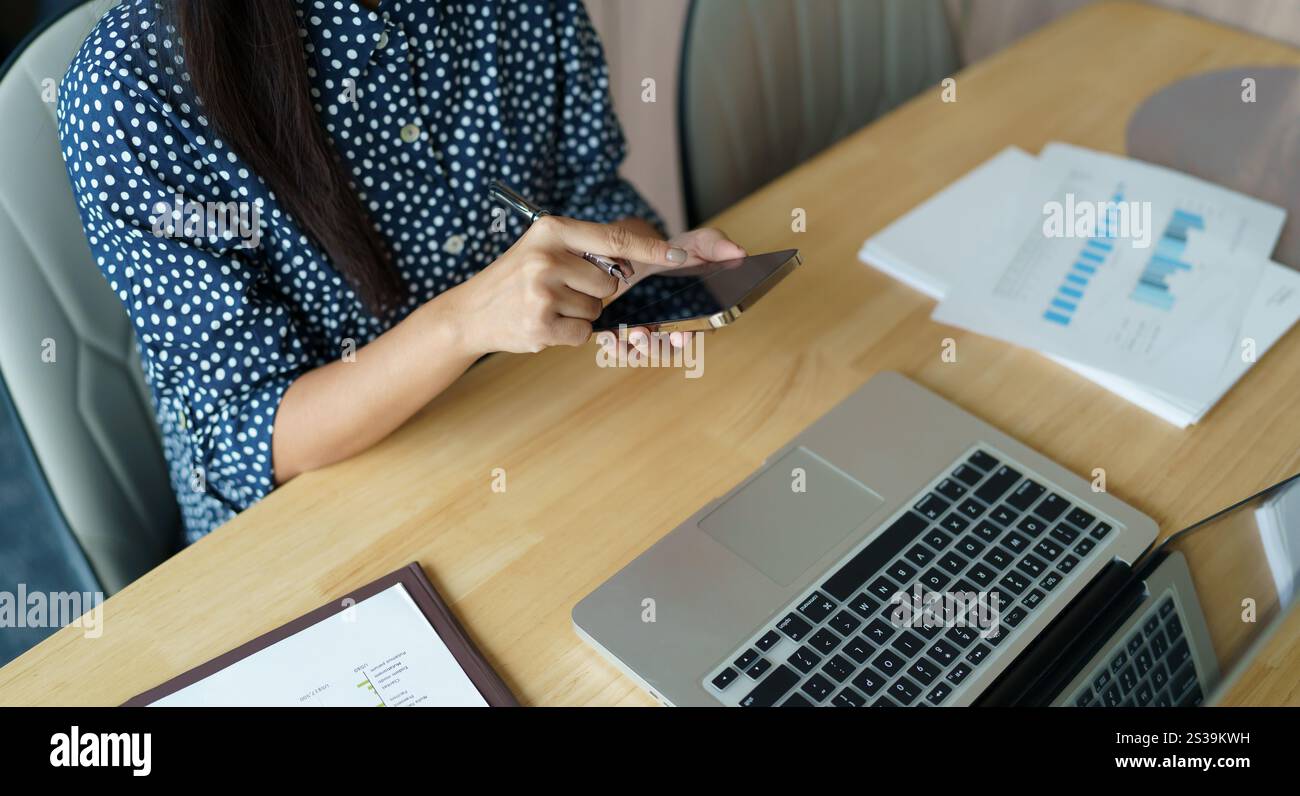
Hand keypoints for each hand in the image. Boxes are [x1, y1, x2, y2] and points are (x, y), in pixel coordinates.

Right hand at [441, 215, 686, 354]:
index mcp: (552, 230)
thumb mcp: (544, 248)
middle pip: (610, 283)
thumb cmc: (516, 279)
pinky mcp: (541, 324)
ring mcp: (542, 292)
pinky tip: (544, 323)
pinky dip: (569, 333)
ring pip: (597, 310)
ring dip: (579, 314)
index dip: (651, 251)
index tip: (680, 256)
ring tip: (547, 305)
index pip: (614, 240)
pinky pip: (584, 333)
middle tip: (559, 289)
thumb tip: (636, 259)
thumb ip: (586, 250)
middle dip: (594, 292)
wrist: (471, 312)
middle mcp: (546, 257)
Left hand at [599, 227, 745, 357]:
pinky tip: (605, 336)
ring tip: (618, 338)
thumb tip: (739, 252)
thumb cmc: (680, 252)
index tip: (680, 336)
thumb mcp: (699, 243)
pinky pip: (622, 346)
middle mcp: (675, 328)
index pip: (697, 333)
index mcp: (697, 313)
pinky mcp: (629, 329)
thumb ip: (717, 246)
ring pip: (643, 353)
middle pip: (667, 350)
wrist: (646, 251)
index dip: (688, 339)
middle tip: (642, 335)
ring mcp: (651, 331)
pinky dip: (613, 345)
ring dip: (631, 350)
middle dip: (654, 348)